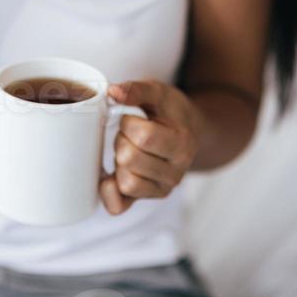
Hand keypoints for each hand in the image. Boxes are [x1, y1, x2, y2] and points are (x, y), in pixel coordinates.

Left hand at [98, 79, 202, 215]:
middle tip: (129, 134)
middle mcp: (176, 173)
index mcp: (182, 144)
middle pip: (130, 159)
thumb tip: (112, 92)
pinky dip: (108, 191)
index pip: (144, 136)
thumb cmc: (170, 111)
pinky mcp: (146, 199)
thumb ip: (136, 90)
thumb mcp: (158, 92)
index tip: (132, 117)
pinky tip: (111, 174)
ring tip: (129, 149)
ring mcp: (162, 189)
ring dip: (119, 162)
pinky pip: (119, 206)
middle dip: (122, 140)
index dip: (129, 122)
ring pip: (126, 182)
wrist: (188, 132)